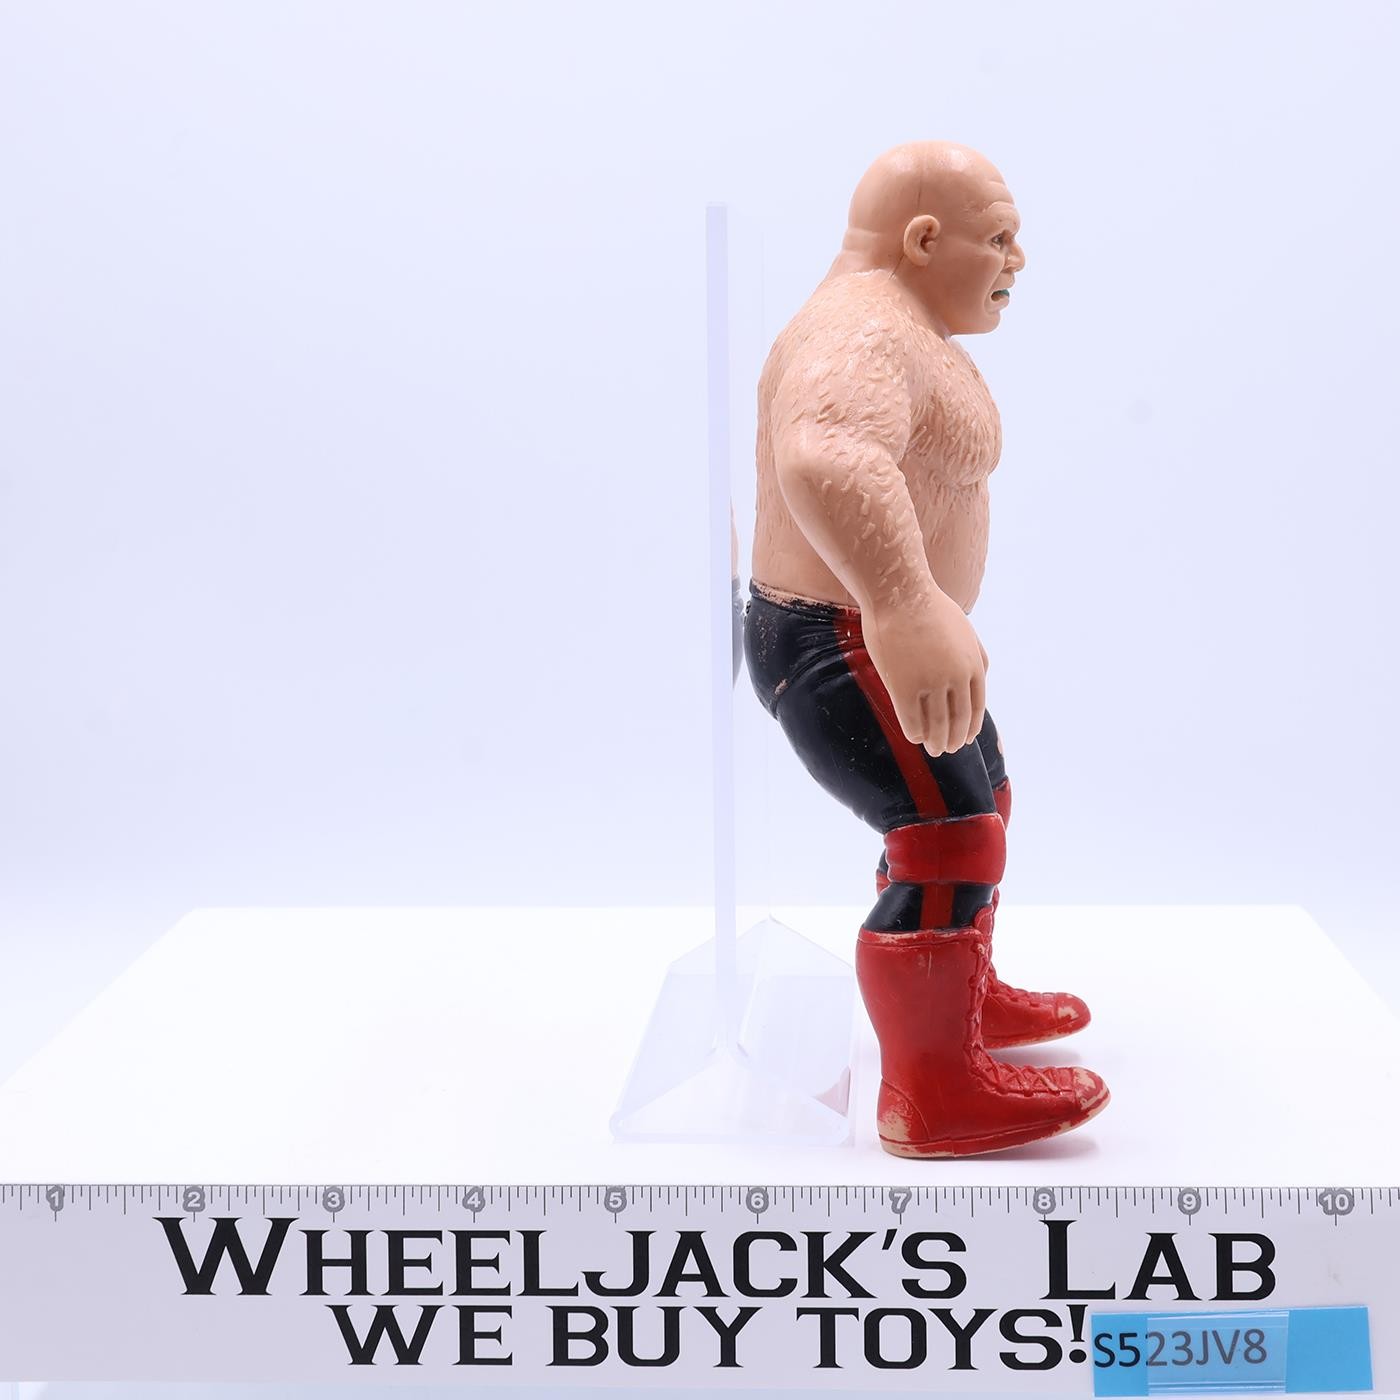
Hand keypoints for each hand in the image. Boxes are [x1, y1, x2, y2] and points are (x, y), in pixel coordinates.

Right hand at [862, 592, 987, 755]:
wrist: (900, 594)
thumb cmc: (929, 608)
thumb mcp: (966, 629)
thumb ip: (977, 653)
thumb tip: (983, 674)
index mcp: (973, 665)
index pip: (976, 706)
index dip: (970, 726)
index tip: (965, 739)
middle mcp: (956, 677)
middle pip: (958, 719)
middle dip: (953, 739)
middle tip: (946, 750)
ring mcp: (930, 682)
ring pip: (936, 724)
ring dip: (935, 741)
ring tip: (932, 750)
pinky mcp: (903, 686)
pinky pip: (911, 719)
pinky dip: (914, 732)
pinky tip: (913, 737)